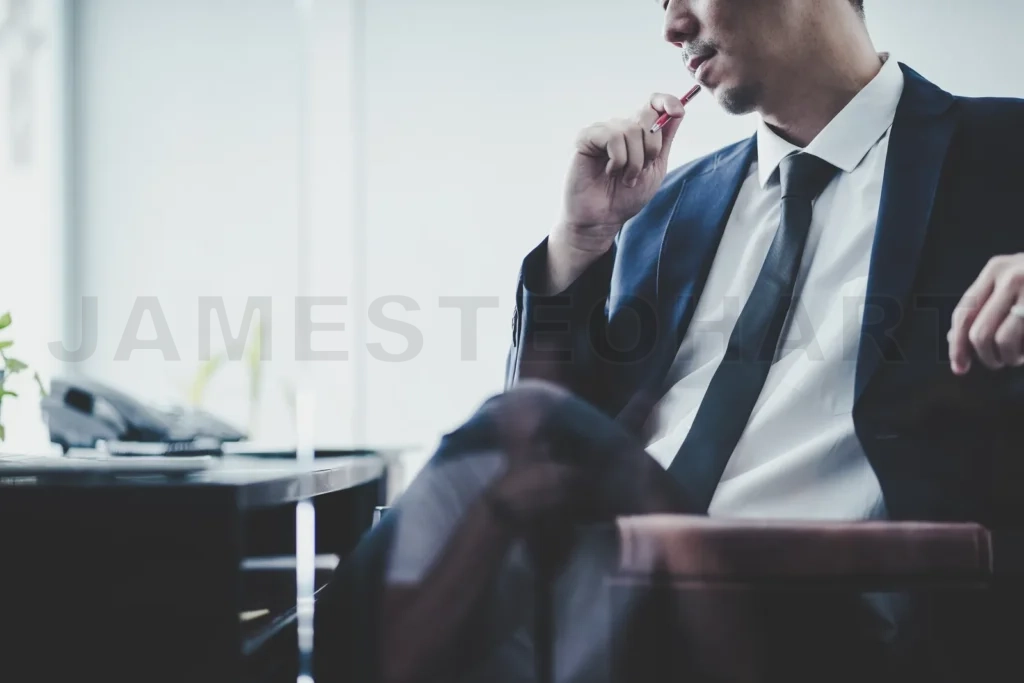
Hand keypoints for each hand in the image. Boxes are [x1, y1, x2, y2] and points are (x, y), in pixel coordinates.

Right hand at [546, 94, 687, 291]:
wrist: (602, 220)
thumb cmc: (625, 197)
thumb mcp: (655, 168)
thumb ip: (665, 140)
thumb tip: (679, 110)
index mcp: (637, 133)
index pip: (654, 103)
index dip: (667, 101)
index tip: (678, 111)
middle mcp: (620, 127)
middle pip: (647, 115)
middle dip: (651, 147)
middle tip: (641, 170)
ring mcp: (602, 131)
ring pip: (631, 129)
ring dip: (634, 161)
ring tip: (625, 178)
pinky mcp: (586, 138)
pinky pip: (613, 137)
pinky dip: (618, 159)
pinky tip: (609, 172)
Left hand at [949, 254, 1023, 373]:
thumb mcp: (1010, 281)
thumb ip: (983, 305)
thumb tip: (953, 338)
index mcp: (996, 269)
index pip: (963, 313)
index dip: (956, 345)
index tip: (959, 366)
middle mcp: (1014, 276)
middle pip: (980, 333)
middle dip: (986, 357)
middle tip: (998, 362)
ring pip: (1004, 342)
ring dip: (1010, 358)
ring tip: (1019, 356)